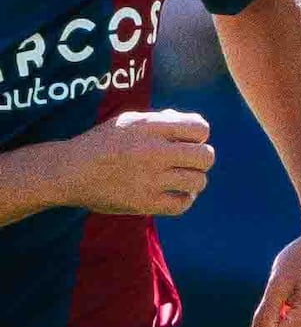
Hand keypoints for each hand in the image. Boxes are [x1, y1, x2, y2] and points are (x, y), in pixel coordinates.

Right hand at [43, 109, 211, 216]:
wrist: (68, 171)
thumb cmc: (101, 143)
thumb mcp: (129, 122)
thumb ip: (162, 122)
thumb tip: (197, 129)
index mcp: (150, 128)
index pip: (201, 129)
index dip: (198, 136)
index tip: (185, 142)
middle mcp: (152, 152)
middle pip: (206, 156)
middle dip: (201, 158)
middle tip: (187, 162)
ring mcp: (149, 179)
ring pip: (199, 181)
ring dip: (193, 180)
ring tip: (179, 178)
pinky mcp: (144, 203)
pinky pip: (183, 204)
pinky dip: (184, 199)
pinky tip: (175, 193)